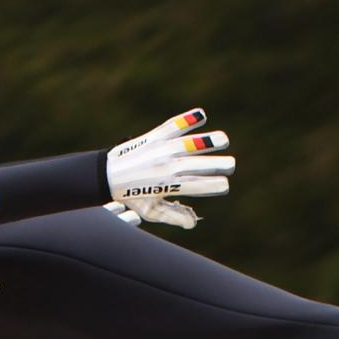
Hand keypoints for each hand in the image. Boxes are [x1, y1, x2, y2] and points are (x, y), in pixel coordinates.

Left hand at [105, 108, 232, 227]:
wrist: (107, 176)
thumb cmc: (132, 196)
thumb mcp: (151, 211)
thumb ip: (174, 216)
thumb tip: (193, 223)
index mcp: (168, 186)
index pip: (199, 186)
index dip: (215, 186)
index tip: (224, 185)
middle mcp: (167, 167)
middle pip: (198, 165)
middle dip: (218, 165)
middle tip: (231, 165)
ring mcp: (161, 150)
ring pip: (188, 144)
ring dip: (207, 141)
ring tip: (224, 140)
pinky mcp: (155, 137)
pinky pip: (173, 126)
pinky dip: (186, 120)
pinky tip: (201, 115)